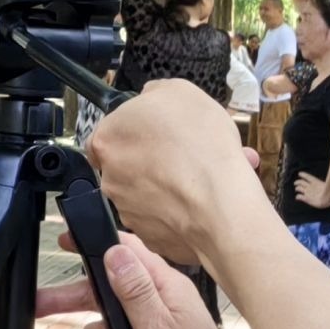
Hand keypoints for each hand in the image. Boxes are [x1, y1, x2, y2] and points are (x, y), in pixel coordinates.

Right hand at [35, 233, 242, 328]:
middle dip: (72, 304)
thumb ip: (135, 290)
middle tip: (38, 306)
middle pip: (103, 291)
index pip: (126, 250)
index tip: (66, 241)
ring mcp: (148, 326)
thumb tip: (115, 252)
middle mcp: (155, 301)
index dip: (94, 243)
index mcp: (164, 287)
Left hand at [86, 78, 257, 264]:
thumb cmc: (200, 145)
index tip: (157, 135)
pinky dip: (180, 211)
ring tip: (205, 176)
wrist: (221, 204)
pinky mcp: (149, 237)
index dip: (135, 133)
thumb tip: (149, 99)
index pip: (108, 135)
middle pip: (128, 165)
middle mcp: (110, 178)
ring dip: (172, 184)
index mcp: (108, 139)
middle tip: (187, 154)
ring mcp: (128, 211)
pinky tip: (204, 199)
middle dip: (156, 160)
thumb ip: (155, 94)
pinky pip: (163, 219)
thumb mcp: (180, 91)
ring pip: (148, 193)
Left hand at [292, 172, 329, 208]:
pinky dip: (297, 197)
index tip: (299, 173)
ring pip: (299, 188)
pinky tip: (297, 197)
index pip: (308, 176)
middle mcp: (310, 186)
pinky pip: (299, 197)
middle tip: (295, 183)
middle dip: (297, 182)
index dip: (303, 175)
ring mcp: (307, 192)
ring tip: (296, 189)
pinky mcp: (306, 198)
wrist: (327, 198)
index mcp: (316, 182)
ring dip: (297, 188)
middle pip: (301, 182)